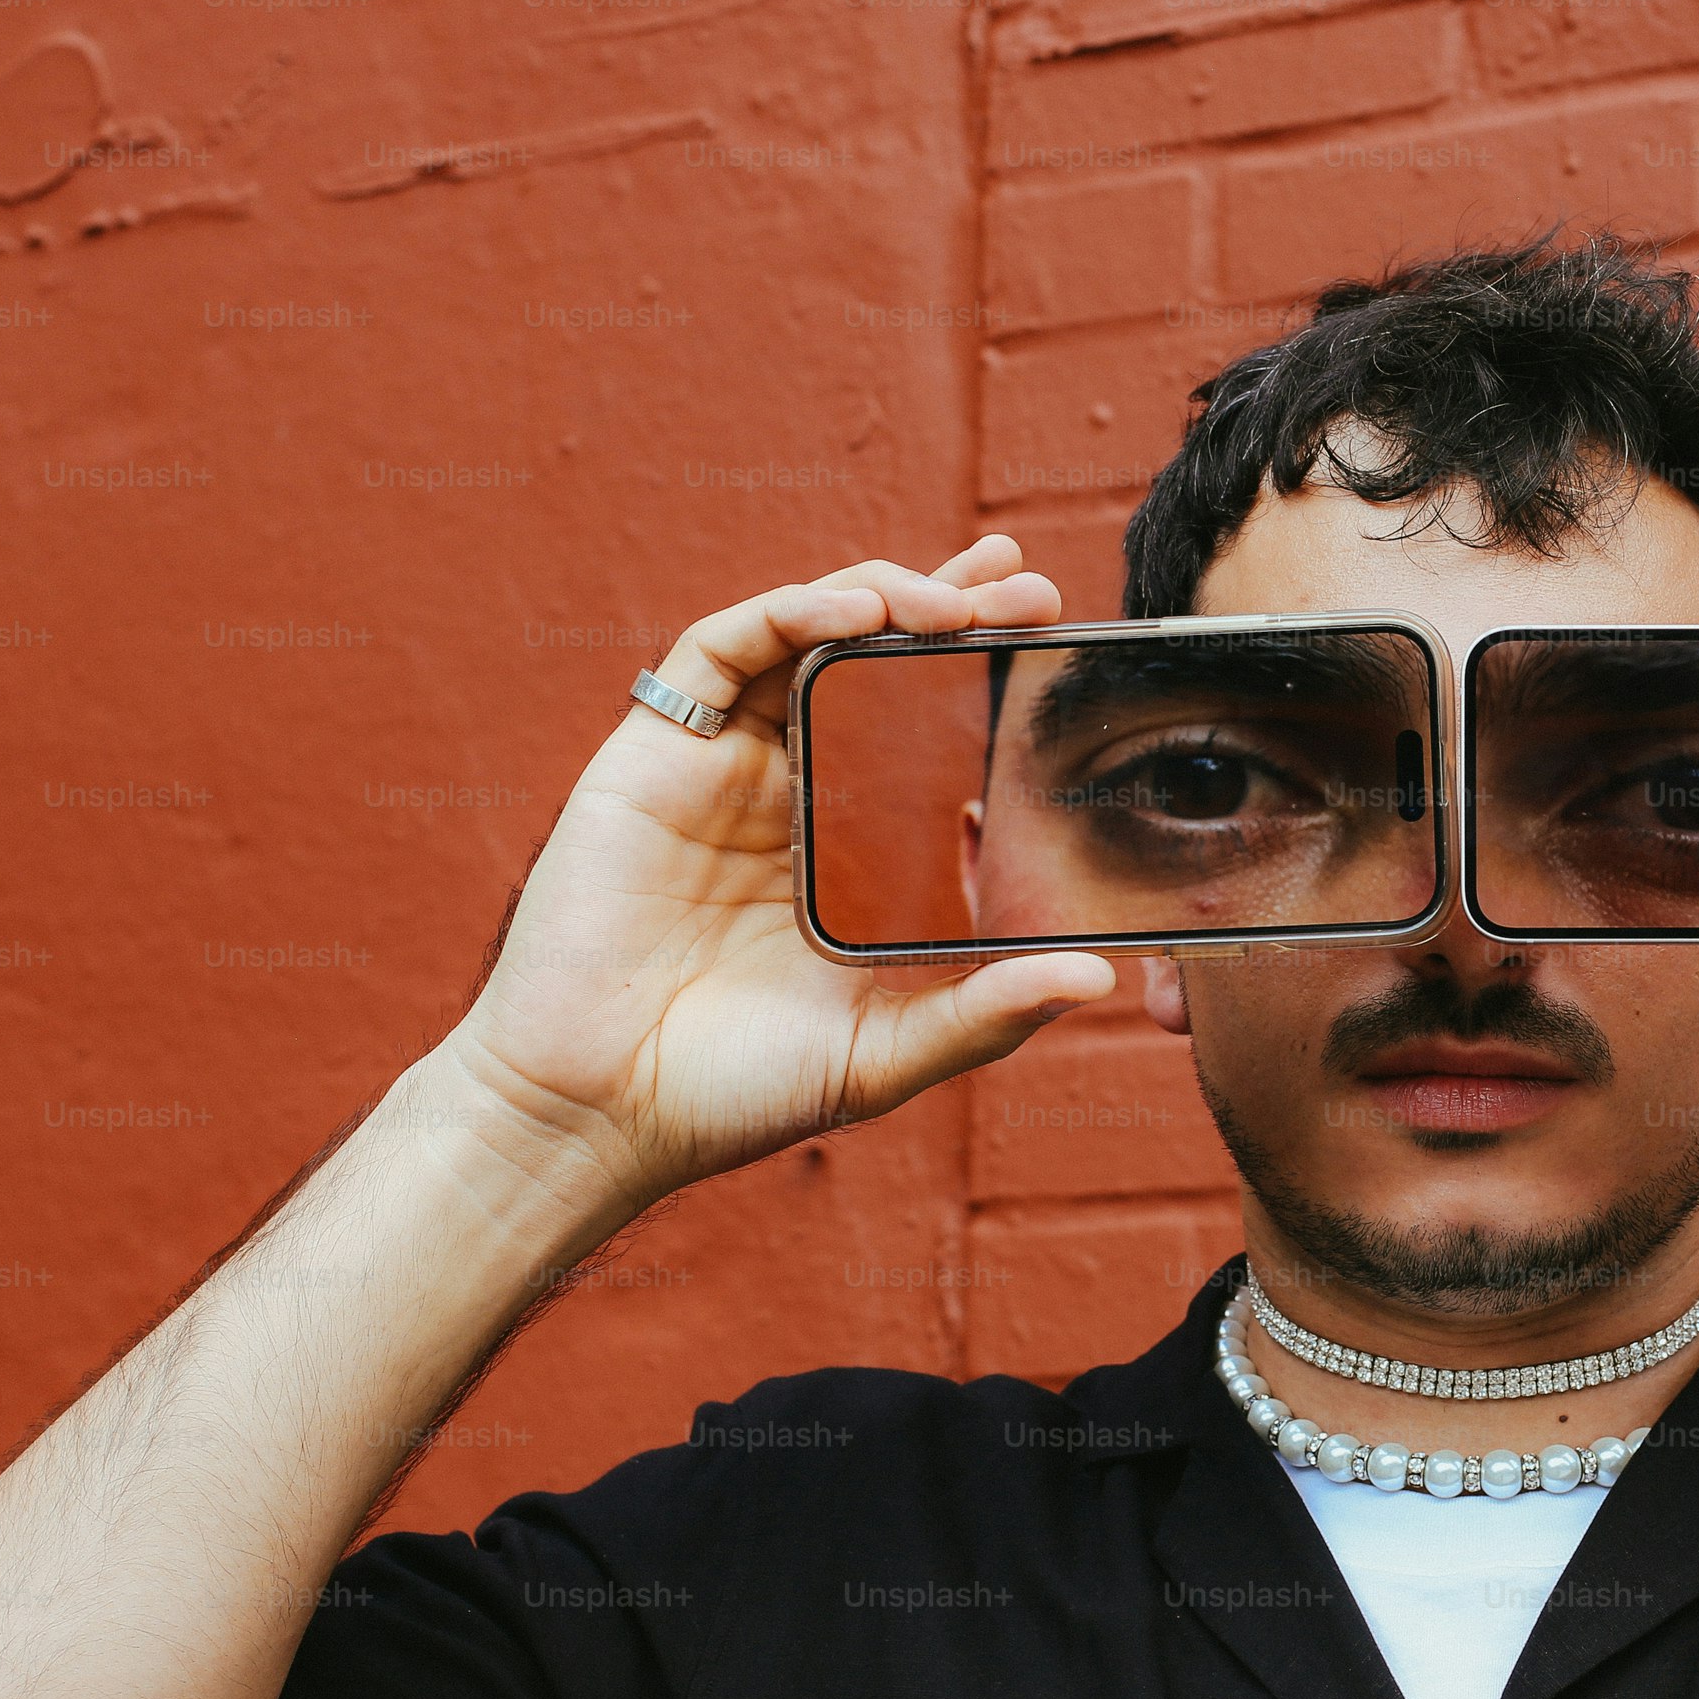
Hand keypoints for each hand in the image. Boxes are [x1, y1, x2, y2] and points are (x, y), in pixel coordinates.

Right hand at [439, 535, 1115, 1207]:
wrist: (601, 1113)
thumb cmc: (734, 1092)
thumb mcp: (887, 1053)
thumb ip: (986, 1013)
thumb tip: (1097, 976)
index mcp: (845, 850)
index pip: (922, 732)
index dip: (980, 675)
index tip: (1052, 637)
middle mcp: (786, 794)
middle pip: (871, 666)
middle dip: (950, 608)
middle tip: (1028, 585)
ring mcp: (720, 768)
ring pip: (802, 638)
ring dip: (880, 598)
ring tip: (955, 599)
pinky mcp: (654, 755)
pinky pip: (719, 651)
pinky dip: (788, 614)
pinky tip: (854, 616)